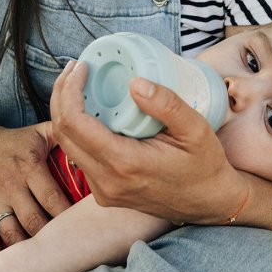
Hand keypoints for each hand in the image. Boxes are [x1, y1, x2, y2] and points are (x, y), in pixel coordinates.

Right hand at [0, 119, 71, 255]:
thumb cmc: (16, 142)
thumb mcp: (40, 132)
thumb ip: (64, 134)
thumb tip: (92, 139)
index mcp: (29, 167)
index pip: (52, 197)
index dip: (67, 216)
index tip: (82, 227)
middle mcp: (11, 186)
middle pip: (34, 221)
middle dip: (51, 238)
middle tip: (68, 249)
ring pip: (11, 235)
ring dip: (28, 249)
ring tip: (45, 260)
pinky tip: (14, 265)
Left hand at [51, 62, 248, 224]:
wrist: (210, 203)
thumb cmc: (205, 166)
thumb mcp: (195, 129)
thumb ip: (166, 104)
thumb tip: (134, 82)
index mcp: (124, 164)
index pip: (74, 123)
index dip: (69, 90)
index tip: (82, 67)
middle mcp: (106, 181)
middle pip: (62, 132)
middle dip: (61, 95)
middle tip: (76, 68)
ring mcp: (103, 191)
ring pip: (66, 145)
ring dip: (66, 111)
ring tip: (80, 83)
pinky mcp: (105, 192)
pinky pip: (79, 156)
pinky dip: (77, 129)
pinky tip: (91, 109)